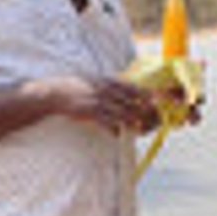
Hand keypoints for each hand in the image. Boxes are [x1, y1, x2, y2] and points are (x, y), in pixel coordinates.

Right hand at [46, 75, 162, 133]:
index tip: (159, 101)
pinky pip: (107, 123)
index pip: (133, 88)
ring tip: (141, 128)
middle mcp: (106, 90)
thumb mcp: (95, 81)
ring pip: (122, 113)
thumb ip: (111, 85)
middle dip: (145, 111)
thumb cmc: (77, 87)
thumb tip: (127, 90)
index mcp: (108, 82)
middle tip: (156, 119)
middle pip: (132, 102)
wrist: (56, 93)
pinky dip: (114, 129)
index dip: (147, 95)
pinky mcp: (90, 112)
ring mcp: (99, 101)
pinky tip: (118, 134)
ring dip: (133, 122)